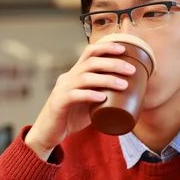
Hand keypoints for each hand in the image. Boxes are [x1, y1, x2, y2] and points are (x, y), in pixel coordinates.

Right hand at [25, 42, 135, 159]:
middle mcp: (68, 77)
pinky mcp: (59, 103)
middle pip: (91, 62)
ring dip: (106, 80)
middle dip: (113, 64)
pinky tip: (102, 99)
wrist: (48, 132)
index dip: (106, 47)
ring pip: (85, 77)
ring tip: (124, 85)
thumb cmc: (71, 116)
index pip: (89, 52)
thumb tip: (129, 94)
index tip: (124, 49)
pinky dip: (90, 95)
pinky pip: (75, 95)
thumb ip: (102, 94)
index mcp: (75, 73)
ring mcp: (62, 89)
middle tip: (131, 70)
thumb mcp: (88, 102)